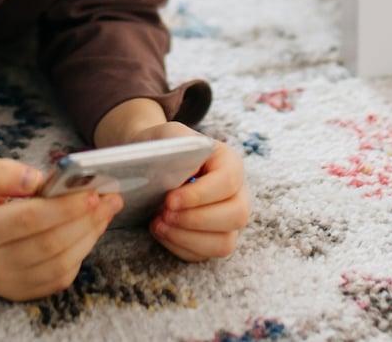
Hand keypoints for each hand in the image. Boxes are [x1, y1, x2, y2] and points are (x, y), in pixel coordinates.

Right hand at [0, 153, 123, 300]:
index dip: (63, 207)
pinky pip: (60, 278)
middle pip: (49, 245)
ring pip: (59, 264)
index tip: (91, 191)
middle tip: (110, 198)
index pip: (26, 220)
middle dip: (85, 220)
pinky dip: (81, 252)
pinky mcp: (20, 292)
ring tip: (106, 210)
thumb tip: (35, 181)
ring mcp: (4, 283)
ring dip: (90, 236)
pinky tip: (90, 229)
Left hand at [126, 122, 250, 261]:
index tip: (170, 199)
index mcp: (230, 163)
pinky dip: (180, 247)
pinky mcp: (214, 240)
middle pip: (236, 216)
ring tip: (159, 223)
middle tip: (164, 212)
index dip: (200, 195)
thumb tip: (186, 175)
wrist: (153, 163)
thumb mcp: (170, 136)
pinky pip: (204, 255)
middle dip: (196, 219)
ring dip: (188, 238)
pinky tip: (161, 231)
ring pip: (224, 243)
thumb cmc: (164, 148)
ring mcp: (228, 221)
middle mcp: (238, 194)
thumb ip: (180, 147)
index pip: (228, 182)